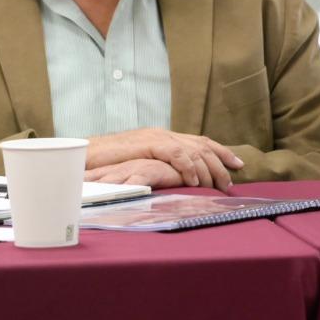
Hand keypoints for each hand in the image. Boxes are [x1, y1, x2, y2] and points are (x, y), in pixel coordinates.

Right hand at [86, 128, 242, 188]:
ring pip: (194, 149)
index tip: (239, 164)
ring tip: (219, 185)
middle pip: (202, 145)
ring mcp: (154, 137)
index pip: (199, 141)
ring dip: (209, 168)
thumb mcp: (138, 164)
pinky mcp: (145, 144)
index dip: (222, 151)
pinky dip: (188, 167)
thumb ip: (157, 167)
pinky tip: (194, 181)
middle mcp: (162, 134)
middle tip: (233, 181)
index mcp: (162, 137)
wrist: (81, 156)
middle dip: (223, 162)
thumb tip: (176, 180)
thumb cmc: (106, 164)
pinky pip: (175, 153)